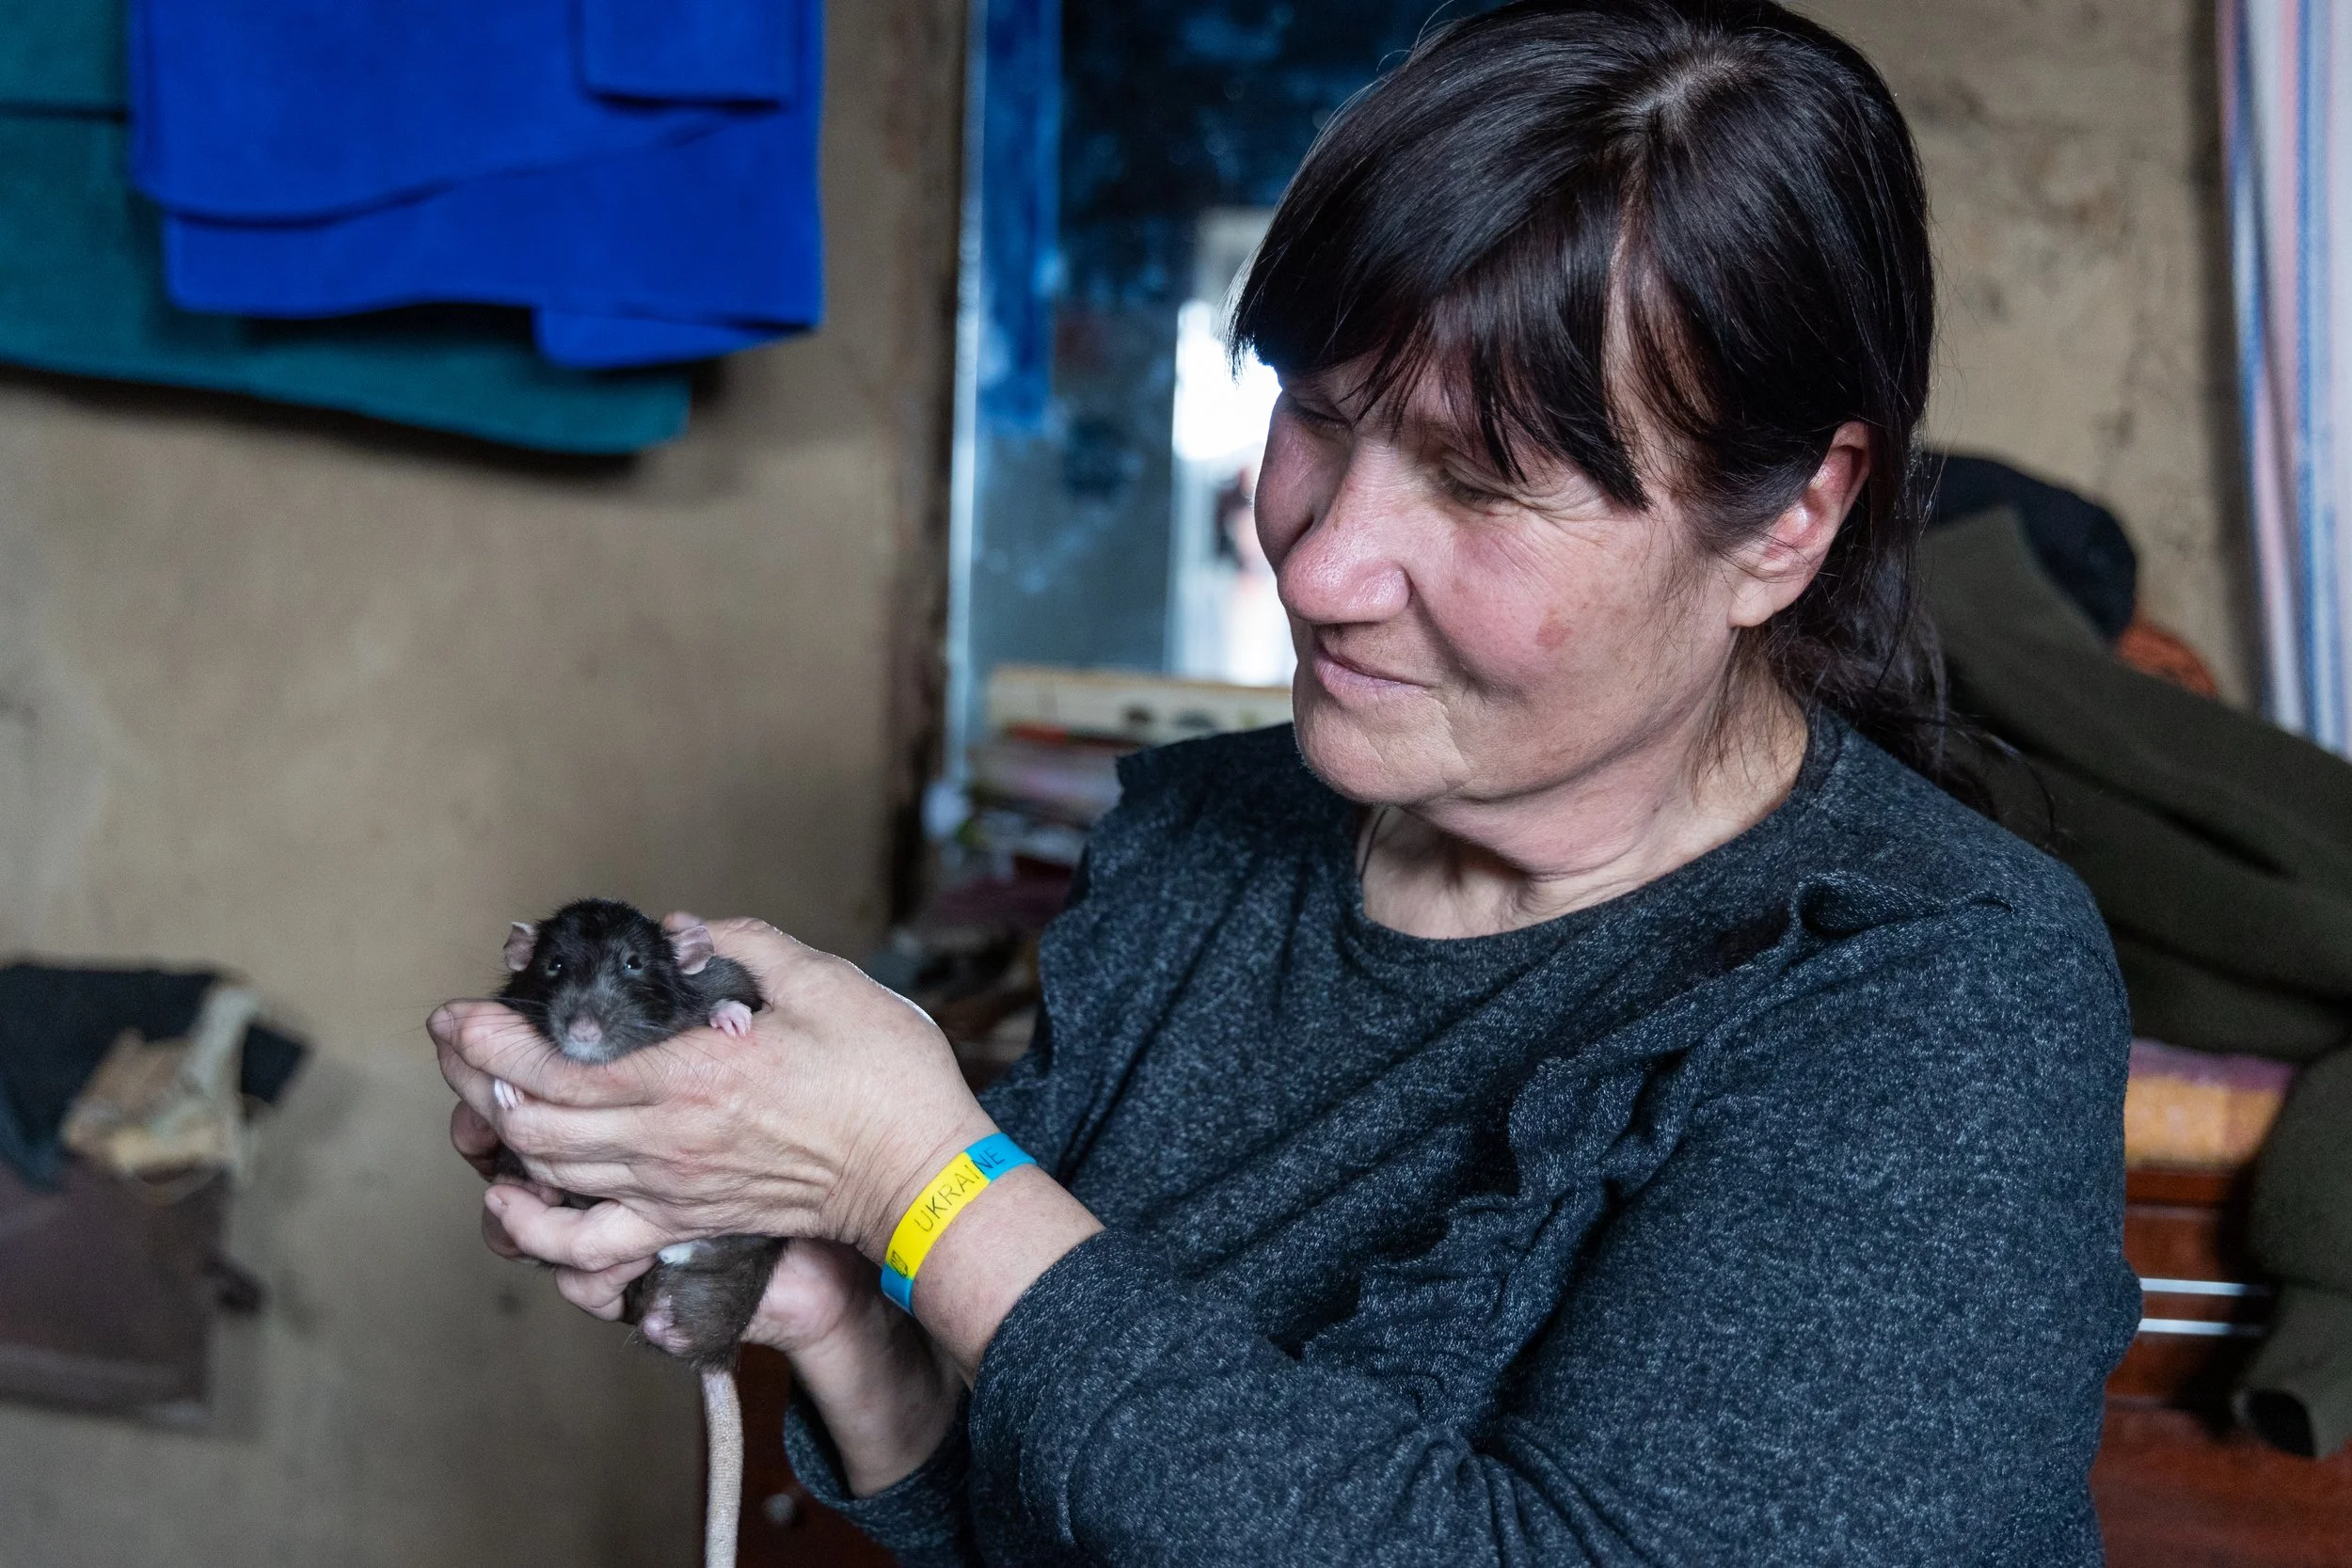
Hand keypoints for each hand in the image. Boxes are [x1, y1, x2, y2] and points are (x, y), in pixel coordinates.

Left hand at [431, 918, 997, 1277]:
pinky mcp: (687, 1220)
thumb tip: (679, 932)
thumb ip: (739, 947)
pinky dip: (538, 1229)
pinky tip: (512, 1204)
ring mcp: (672, 1189)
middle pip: (529, 1121)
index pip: (556, 1065)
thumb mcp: (821, 982)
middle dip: (474, 1080)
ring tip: (478, 1099)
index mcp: (691, 1074)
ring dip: (498, 1138)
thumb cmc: (883, 1076)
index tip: (455, 1014)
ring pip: (547, 1174)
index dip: (490, 1041)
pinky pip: (590, 1244)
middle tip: (455, 1041)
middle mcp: (666, 1140)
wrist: (920, 1175)